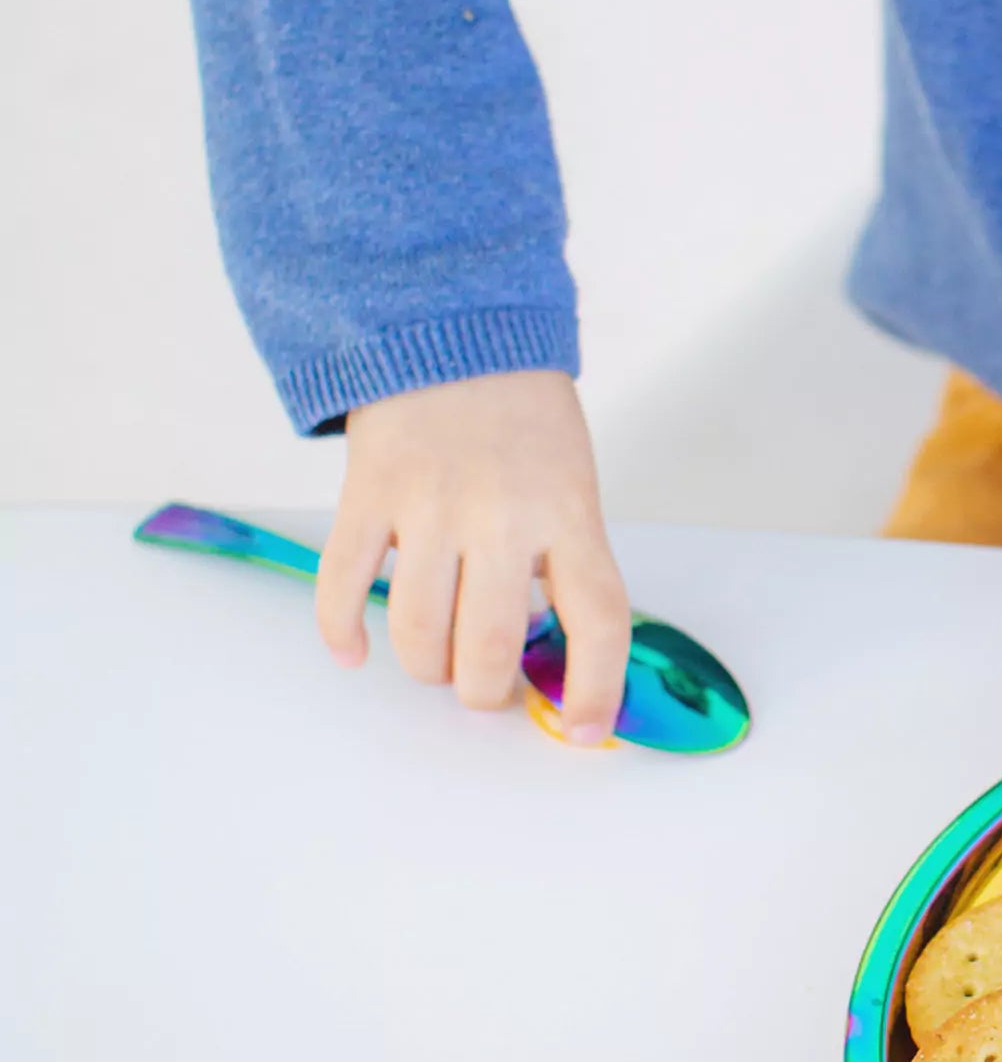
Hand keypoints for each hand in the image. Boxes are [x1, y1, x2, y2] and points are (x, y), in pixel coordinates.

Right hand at [319, 369, 630, 742]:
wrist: (452, 331)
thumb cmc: (524, 424)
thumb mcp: (572, 487)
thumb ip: (564, 565)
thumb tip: (549, 661)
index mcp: (569, 513)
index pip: (598, 619)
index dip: (595, 687)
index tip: (585, 731)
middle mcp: (502, 513)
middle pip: (491, 645)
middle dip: (486, 690)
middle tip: (484, 685)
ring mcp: (430, 503)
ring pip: (419, 632)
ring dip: (426, 669)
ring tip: (436, 662)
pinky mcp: (367, 493)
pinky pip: (343, 584)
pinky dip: (343, 633)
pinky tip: (356, 653)